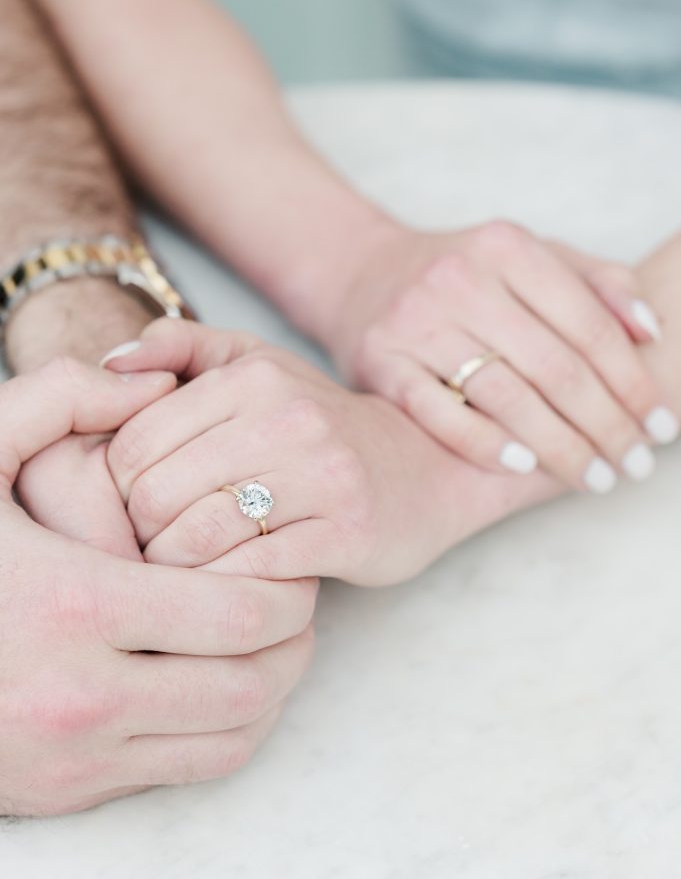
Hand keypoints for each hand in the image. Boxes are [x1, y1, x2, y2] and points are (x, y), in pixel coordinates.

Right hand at [0, 357, 315, 816]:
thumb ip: (61, 396)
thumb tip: (154, 386)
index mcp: (74, 604)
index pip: (237, 615)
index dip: (288, 589)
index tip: (292, 561)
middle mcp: (82, 697)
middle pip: (249, 685)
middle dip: (293, 641)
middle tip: (295, 598)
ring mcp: (76, 758)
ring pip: (229, 740)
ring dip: (269, 688)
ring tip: (267, 638)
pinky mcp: (68, 792)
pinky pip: (187, 772)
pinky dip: (226, 729)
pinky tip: (216, 677)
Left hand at [102, 320, 557, 586]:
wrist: (424, 466)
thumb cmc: (319, 423)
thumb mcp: (256, 365)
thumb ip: (182, 347)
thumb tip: (109, 361)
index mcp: (251, 377)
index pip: (134, 443)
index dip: (116, 488)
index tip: (134, 506)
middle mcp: (286, 418)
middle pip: (157, 494)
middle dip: (139, 533)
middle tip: (151, 546)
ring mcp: (321, 476)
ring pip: (197, 537)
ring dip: (174, 567)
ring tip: (180, 569)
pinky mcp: (347, 532)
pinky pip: (250, 573)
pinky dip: (221, 587)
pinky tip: (223, 585)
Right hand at [328, 220, 677, 491]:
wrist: (363, 275)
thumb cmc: (464, 275)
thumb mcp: (528, 257)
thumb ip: (595, 282)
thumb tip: (651, 330)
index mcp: (506, 247)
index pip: (588, 324)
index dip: (633, 381)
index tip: (661, 426)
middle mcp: (459, 279)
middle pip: (553, 366)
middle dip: (605, 425)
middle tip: (634, 466)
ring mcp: (415, 320)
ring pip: (503, 394)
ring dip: (559, 445)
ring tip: (593, 478)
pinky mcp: (381, 360)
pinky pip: (438, 412)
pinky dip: (483, 443)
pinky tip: (523, 466)